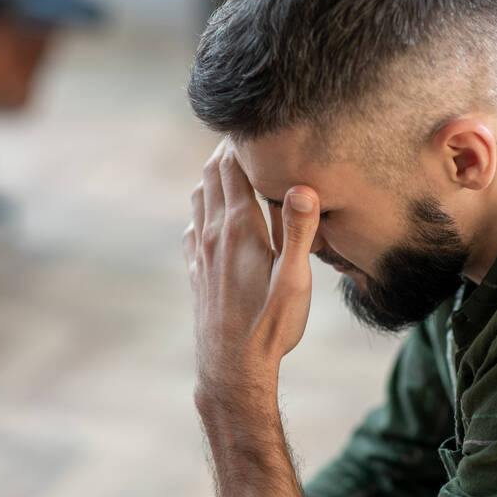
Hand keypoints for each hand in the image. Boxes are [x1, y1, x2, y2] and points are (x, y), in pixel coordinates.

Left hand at [182, 141, 320, 393]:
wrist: (232, 369)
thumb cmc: (270, 324)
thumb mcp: (295, 279)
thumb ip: (299, 230)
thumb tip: (304, 185)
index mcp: (239, 228)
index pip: (232, 167)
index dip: (241, 142)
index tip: (256, 126)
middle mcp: (213, 233)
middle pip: (212, 175)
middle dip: (227, 152)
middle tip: (248, 138)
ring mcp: (201, 251)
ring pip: (199, 197)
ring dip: (214, 177)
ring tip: (234, 168)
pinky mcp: (196, 270)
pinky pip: (193, 225)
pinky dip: (204, 207)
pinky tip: (215, 216)